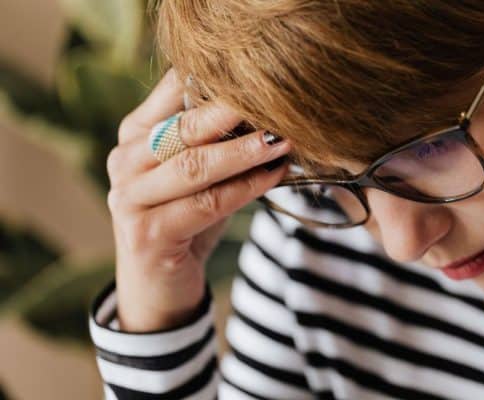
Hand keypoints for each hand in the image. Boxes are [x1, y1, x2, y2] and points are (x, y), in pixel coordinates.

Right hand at [106, 69, 290, 331]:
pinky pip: (206, 204)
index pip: (171, 91)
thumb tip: (271, 109)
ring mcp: (130, 198)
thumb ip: (217, 141)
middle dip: (231, 112)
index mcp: (135, 134)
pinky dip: (245, 188)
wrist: (158, 284)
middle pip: (183, 128)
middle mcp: (125, 161)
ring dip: (243, 152)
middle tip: (275, 101)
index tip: (258, 71)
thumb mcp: (198, 173)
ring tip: (280, 140)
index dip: (213, 79)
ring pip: (195, 166)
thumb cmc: (185, 218)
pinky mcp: (147, 233)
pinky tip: (273, 176)